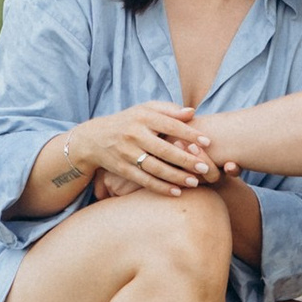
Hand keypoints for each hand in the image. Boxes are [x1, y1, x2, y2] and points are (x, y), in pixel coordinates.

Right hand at [66, 100, 218, 197]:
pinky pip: (144, 180)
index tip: (208, 142)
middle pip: (164, 149)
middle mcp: (134, 134)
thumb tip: (192, 112)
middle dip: (186, 159)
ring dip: (176, 177)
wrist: (94, 138)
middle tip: (205, 167)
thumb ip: (169, 109)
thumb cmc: (129, 122)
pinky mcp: (122, 169)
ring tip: (195, 182)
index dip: (190, 134)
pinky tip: (176, 192)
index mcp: (143, 117)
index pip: (170, 125)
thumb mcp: (144, 109)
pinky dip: (161, 187)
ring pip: (155, 168)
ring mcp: (127, 153)